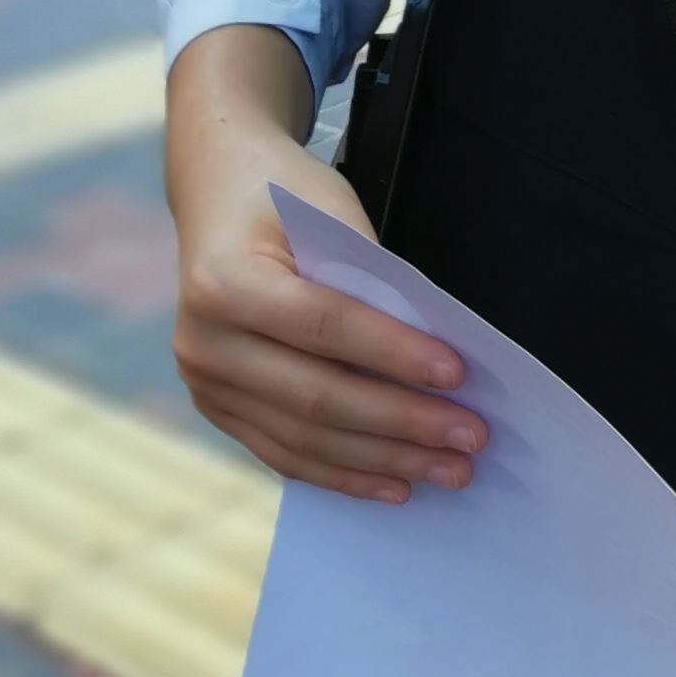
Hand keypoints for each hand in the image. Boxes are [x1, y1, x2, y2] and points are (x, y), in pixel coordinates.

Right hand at [166, 29, 479, 506]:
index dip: (393, 354)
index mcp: (224, 284)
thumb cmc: (284, 196)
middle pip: (317, 396)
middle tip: (473, 438)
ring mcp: (205, 385)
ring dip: (385, 460)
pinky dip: (345, 473)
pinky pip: (286, 453)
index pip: (324, 327)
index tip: (459, 375)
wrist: (217, 191)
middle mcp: (203, 343)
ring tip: (451, 471)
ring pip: (305, 438)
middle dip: (403, 423)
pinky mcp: (218, 409)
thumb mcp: (329, 210)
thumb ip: (372, 281)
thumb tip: (434, 358)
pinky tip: (397, 485)